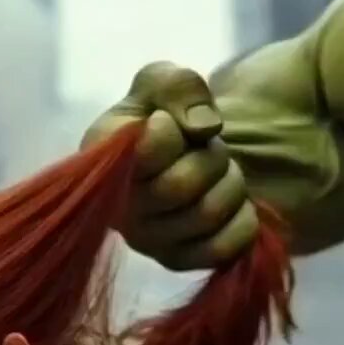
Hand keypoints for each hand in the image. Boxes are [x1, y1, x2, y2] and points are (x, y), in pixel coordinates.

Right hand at [82, 61, 257, 270]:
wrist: (187, 155)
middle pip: (181, 186)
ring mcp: (147, 242)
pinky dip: (242, 216)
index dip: (173, 130)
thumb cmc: (167, 117)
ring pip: (208, 214)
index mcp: (101, 160)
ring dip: (230, 183)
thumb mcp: (165, 82)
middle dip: (210, 157)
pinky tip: (230, 203)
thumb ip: (177, 86)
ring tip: (218, 174)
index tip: (169, 124)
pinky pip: (227, 245)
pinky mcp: (178, 262)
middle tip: (206, 150)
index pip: (150, 148)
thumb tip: (204, 127)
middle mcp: (115, 210)